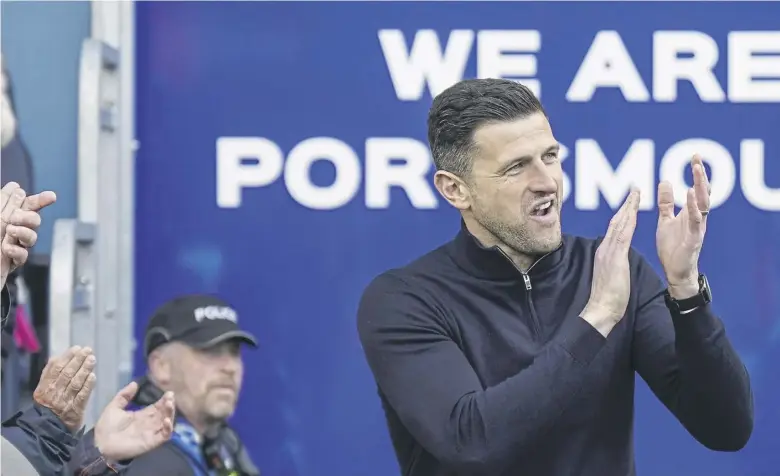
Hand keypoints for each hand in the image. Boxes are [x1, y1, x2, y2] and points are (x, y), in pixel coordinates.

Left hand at [0, 182, 56, 285]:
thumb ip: (4, 201)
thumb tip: (17, 188)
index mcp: (4, 215)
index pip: (25, 205)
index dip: (39, 200)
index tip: (51, 196)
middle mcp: (9, 229)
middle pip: (34, 219)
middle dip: (28, 217)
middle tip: (12, 219)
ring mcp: (12, 245)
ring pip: (32, 237)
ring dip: (23, 232)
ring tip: (9, 232)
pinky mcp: (12, 262)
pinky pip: (24, 255)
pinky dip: (16, 250)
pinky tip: (5, 248)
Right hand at [33, 346, 96, 431]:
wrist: (47, 429)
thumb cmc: (47, 406)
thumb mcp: (42, 389)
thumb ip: (48, 374)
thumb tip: (56, 356)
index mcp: (45, 386)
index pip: (56, 368)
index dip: (67, 357)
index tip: (76, 348)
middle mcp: (54, 392)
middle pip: (67, 373)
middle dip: (78, 360)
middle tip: (88, 350)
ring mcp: (65, 400)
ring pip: (75, 383)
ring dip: (84, 370)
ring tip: (92, 359)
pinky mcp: (75, 409)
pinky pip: (81, 396)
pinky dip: (87, 385)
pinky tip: (93, 376)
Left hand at [94, 381, 174, 461]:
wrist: (100, 445)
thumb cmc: (106, 427)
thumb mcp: (114, 407)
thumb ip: (124, 395)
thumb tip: (135, 382)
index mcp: (142, 415)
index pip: (157, 406)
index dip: (164, 399)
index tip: (168, 392)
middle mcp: (149, 423)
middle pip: (164, 412)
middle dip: (169, 404)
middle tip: (170, 397)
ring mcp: (151, 432)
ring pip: (167, 422)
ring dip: (170, 413)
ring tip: (169, 405)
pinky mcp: (152, 442)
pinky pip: (164, 435)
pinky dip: (168, 428)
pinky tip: (166, 420)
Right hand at [581, 190, 640, 336]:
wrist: (601, 308)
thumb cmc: (608, 297)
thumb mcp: (611, 275)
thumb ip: (613, 264)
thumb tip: (617, 260)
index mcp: (605, 253)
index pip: (614, 229)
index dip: (622, 214)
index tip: (629, 203)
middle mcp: (605, 248)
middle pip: (616, 222)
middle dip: (625, 205)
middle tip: (634, 190)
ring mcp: (609, 252)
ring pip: (619, 224)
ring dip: (627, 207)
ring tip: (635, 194)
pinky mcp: (615, 257)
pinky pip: (623, 235)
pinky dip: (628, 221)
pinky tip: (634, 212)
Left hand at [657, 154, 709, 298]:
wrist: (675, 272)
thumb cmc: (672, 247)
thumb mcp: (665, 220)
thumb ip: (666, 202)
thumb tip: (664, 181)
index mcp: (690, 213)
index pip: (696, 189)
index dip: (696, 174)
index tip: (694, 156)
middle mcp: (697, 218)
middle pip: (702, 193)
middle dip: (700, 175)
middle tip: (697, 158)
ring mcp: (697, 229)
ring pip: (702, 205)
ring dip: (699, 188)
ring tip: (696, 172)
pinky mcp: (693, 240)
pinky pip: (696, 222)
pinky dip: (694, 208)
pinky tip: (690, 196)